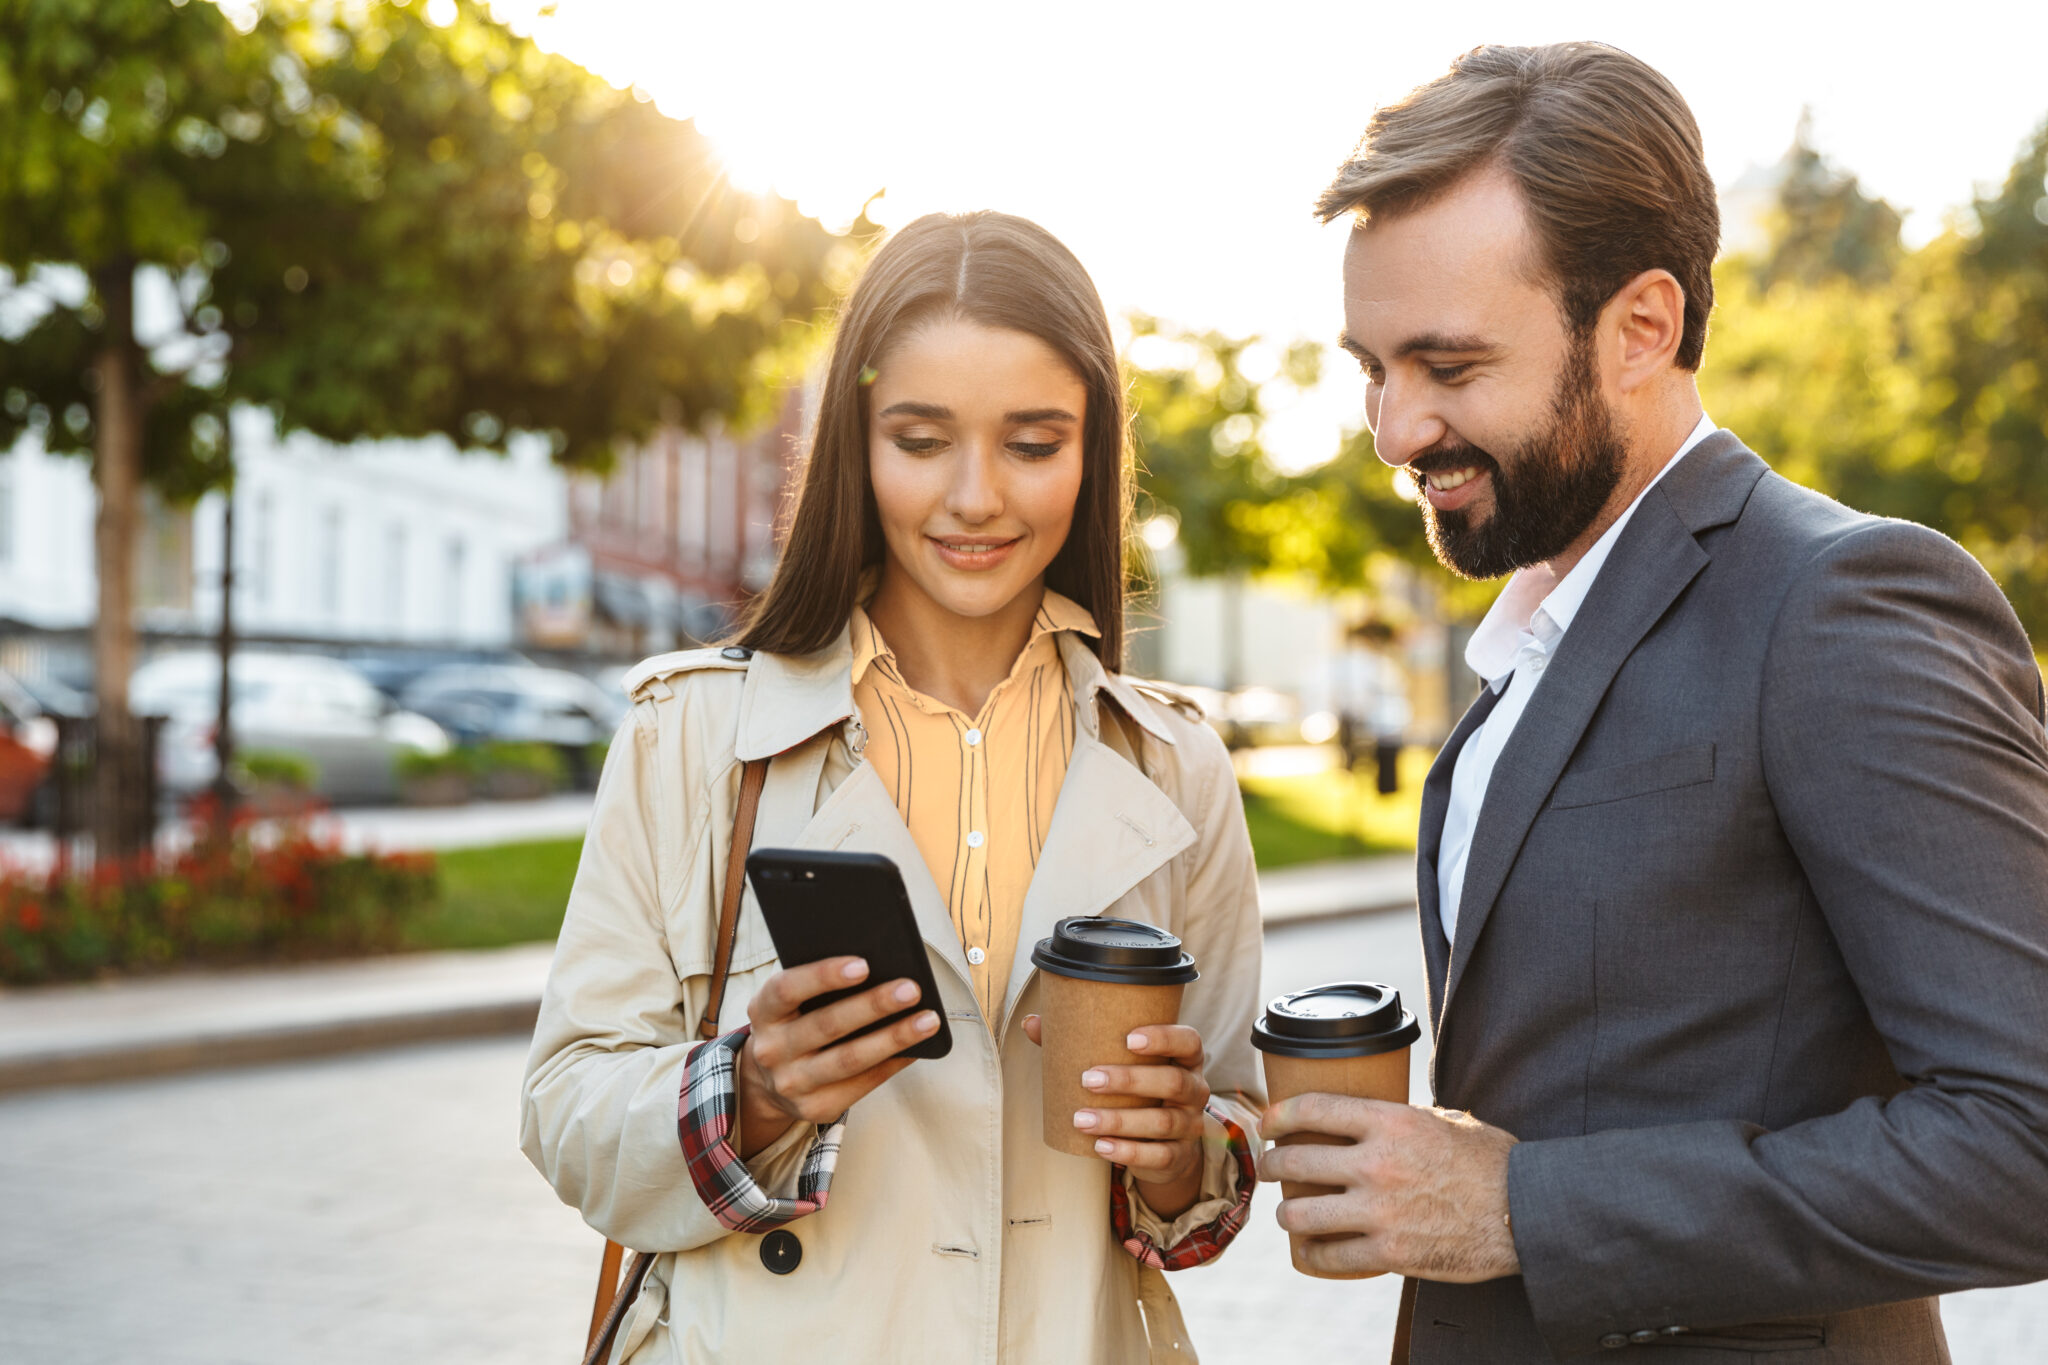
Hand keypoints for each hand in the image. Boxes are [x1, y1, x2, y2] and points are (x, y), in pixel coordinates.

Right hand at [735, 956, 937, 1158]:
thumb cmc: (794, 1023)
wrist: (767, 1080)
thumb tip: (882, 968)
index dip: (824, 975)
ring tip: (928, 1020)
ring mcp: (791, 1084)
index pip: (788, 989)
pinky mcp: (815, 1109)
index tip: (863, 964)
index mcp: (763, 1011)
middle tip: (911, 989)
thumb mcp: (790, 1002)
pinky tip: (917, 1048)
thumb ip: (818, 986)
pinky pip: (862, 1084)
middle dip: (873, 1006)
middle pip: (827, 1025)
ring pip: (850, 1060)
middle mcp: (771, 1050)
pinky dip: (893, 1063)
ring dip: (894, 1038)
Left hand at [1022, 1014, 1210, 1217]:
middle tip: (1088, 1080)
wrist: (1166, 1142)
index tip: (1128, 1039)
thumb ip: (1082, 1041)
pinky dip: (1129, 1152)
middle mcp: (1195, 1090)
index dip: (1164, 1038)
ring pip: (1162, 1121)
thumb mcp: (1122, 1064)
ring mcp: (1190, 1124)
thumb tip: (1032, 1022)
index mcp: (1186, 1058)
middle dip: (1130, 1080)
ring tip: (1082, 1119)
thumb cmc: (1138, 1090)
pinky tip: (1101, 1146)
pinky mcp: (1179, 1155)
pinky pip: (1160, 1155)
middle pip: (1173, 1082)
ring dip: (1120, 1120)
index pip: (1188, 1041)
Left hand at [1258, 1095, 1519, 1281]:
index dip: (1278, 1115)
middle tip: (1271, 1169)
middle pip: (1295, 1161)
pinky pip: (1330, 1255)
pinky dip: (1315, 1252)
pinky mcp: (1390, 1253)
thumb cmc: (1490, 1162)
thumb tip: (1370, 1115)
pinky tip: (1312, 1248)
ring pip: (1300, 1214)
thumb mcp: (1444, 1120)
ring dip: (1286, 1214)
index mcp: (1390, 1121)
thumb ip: (1401, 1118)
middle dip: (1272, 1165)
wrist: (1526, 1212)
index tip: (1268, 1123)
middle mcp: (1377, 1163)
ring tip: (1289, 1213)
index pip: (1313, 1109)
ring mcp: (1380, 1211)